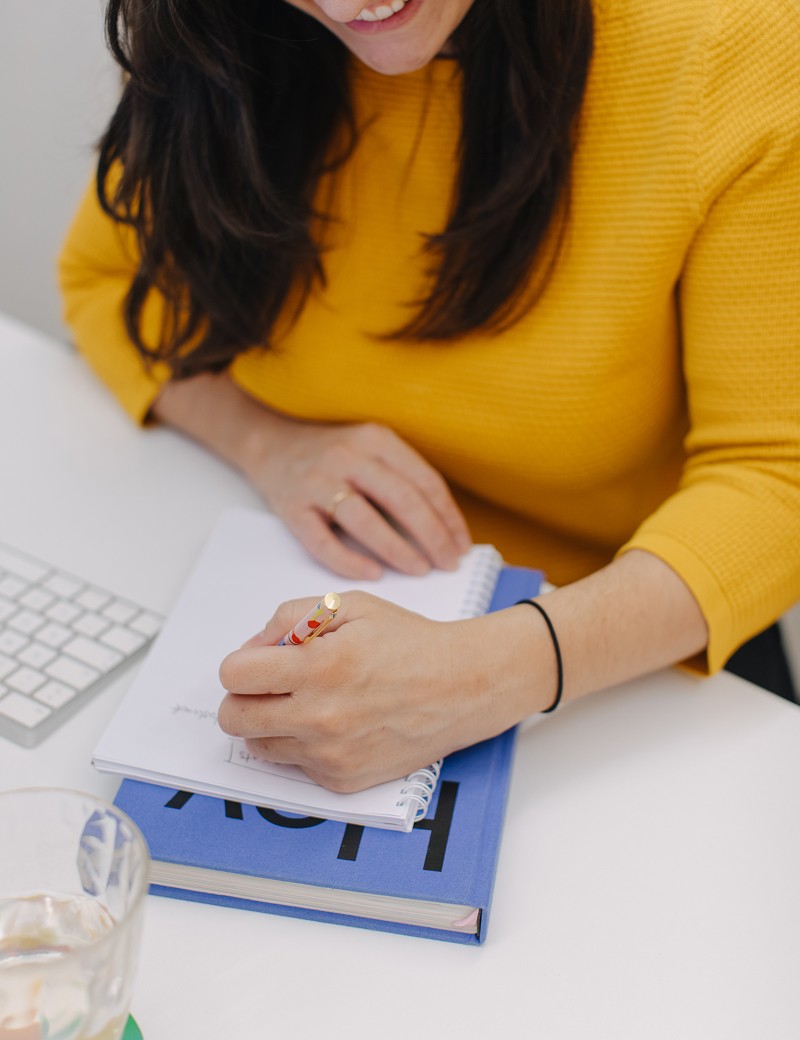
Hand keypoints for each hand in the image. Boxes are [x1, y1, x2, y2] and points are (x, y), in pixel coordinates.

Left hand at [217, 593, 543, 791]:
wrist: (463, 687)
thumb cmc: (408, 641)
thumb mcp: (350, 605)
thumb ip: (291, 617)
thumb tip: (253, 647)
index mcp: (320, 666)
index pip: (234, 675)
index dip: (243, 662)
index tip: (262, 659)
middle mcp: (320, 716)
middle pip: (234, 719)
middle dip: (244, 697)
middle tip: (272, 684)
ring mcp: (330, 754)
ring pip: (258, 746)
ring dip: (270, 723)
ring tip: (305, 702)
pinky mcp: (342, 779)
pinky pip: (295, 765)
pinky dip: (303, 745)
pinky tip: (335, 723)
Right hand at [243, 416, 471, 578]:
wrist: (270, 445)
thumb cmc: (334, 456)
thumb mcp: (371, 450)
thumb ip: (402, 478)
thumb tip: (445, 528)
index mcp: (376, 439)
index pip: (424, 480)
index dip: (448, 516)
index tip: (461, 544)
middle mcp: (348, 456)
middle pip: (401, 498)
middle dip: (432, 535)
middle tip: (448, 564)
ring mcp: (317, 482)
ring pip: (364, 519)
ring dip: (397, 549)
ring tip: (420, 570)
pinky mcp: (292, 508)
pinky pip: (323, 541)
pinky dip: (349, 560)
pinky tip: (373, 573)